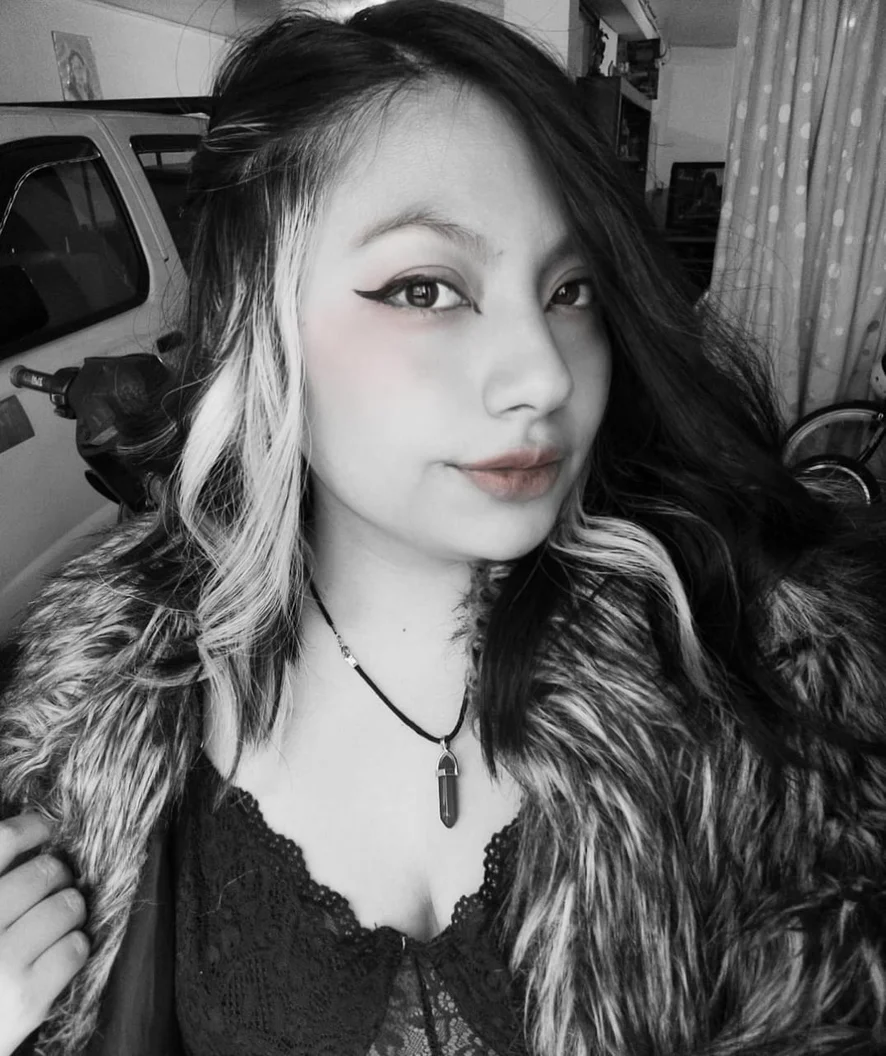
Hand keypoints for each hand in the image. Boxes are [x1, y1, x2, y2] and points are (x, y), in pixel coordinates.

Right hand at [0, 813, 88, 1055]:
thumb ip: (0, 883)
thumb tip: (38, 834)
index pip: (2, 841)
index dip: (31, 827)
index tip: (46, 829)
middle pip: (45, 872)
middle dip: (59, 876)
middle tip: (56, 887)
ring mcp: (3, 963)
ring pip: (67, 906)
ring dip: (72, 910)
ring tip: (58, 922)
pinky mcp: (29, 997)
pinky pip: (76, 947)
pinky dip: (76, 946)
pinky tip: (60, 953)